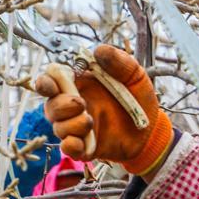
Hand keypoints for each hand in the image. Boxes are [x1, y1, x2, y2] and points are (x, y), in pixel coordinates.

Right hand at [34, 45, 172, 174]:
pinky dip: (70, 146)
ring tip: (90, 122)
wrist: (153, 129)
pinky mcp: (85, 146)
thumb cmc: (140, 98)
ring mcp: (78, 127)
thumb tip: (99, 50)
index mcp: (80, 84)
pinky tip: (79, 142)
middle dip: (60, 105)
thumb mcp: (135, 76)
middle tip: (80, 104)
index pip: (51, 80)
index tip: (49, 85)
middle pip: (51, 105)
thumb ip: (120, 61)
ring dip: (71, 124)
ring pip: (58, 127)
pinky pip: (68, 148)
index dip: (45, 82)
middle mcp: (73, 106)